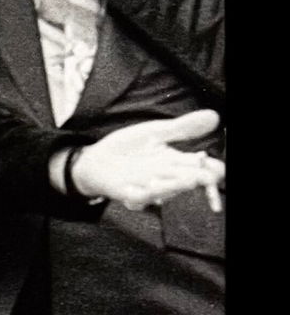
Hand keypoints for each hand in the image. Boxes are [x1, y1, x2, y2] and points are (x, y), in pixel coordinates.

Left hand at [71, 110, 224, 211]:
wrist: (95, 160)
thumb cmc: (128, 148)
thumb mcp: (155, 133)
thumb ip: (183, 128)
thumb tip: (216, 116)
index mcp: (177, 162)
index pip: (204, 169)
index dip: (214, 171)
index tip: (219, 171)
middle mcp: (167, 178)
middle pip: (191, 181)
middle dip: (201, 179)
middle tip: (210, 177)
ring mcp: (148, 188)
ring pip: (168, 190)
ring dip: (176, 185)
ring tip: (190, 180)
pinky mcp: (129, 195)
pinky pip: (140, 198)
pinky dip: (145, 195)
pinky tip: (148, 188)